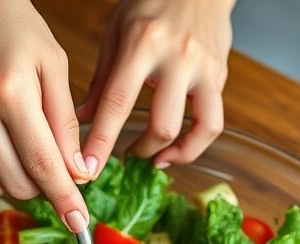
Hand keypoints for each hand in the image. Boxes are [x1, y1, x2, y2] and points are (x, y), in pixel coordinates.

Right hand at [0, 0, 90, 231]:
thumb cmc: (9, 27)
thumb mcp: (52, 64)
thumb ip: (66, 123)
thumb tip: (77, 174)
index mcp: (9, 92)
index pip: (43, 165)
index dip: (64, 199)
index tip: (79, 223)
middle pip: (18, 183)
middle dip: (43, 185)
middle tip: (51, 163)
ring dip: (15, 182)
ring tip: (22, 150)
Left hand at [78, 0, 233, 173]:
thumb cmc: (151, 4)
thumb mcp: (117, 33)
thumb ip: (100, 80)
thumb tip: (79, 121)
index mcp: (143, 43)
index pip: (118, 102)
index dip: (102, 141)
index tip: (88, 171)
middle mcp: (177, 57)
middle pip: (162, 125)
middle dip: (139, 151)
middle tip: (123, 156)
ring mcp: (203, 69)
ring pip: (196, 129)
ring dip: (172, 154)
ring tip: (154, 158)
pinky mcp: (219, 77)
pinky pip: (213, 124)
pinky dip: (195, 145)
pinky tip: (176, 149)